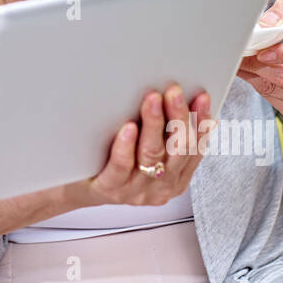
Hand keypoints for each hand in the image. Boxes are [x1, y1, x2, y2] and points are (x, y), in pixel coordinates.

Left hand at [73, 83, 214, 207]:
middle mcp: (162, 186)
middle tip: (173, 92)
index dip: (201, 122)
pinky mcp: (111, 188)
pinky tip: (128, 128)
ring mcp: (137, 190)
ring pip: (152, 154)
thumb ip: (165, 133)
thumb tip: (179, 98)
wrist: (82, 189)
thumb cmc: (117, 162)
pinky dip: (126, 145)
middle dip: (179, 117)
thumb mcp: (148, 149)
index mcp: (177, 177)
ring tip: (152, 100)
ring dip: (154, 123)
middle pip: (178, 150)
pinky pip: (121, 165)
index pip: (196, 149)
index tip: (200, 97)